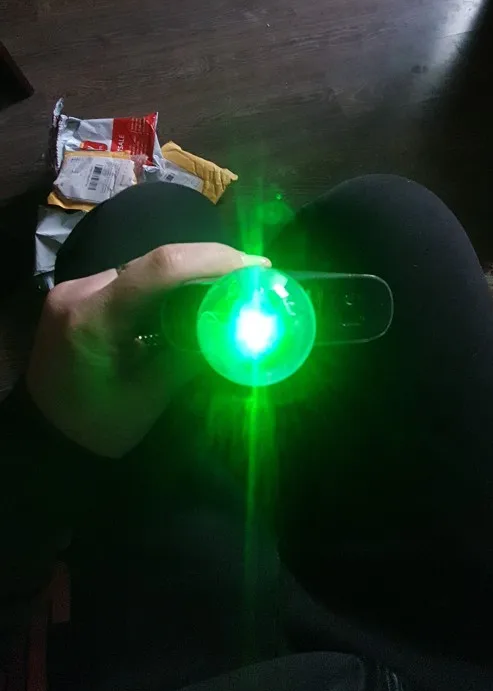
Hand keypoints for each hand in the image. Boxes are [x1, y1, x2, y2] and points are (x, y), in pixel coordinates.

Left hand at [27, 244, 269, 457]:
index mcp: (94, 320)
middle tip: (253, 275)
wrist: (41, 432)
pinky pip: (131, 278)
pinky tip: (192, 295)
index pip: (159, 269)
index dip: (212, 259)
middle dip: (209, 263)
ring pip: (144, 267)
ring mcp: (75, 288)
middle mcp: (80, 292)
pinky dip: (165, 284)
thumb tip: (236, 332)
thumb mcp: (146, 401)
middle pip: (154, 262)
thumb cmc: (92, 427)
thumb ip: (188, 361)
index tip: (254, 266)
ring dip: (189, 272)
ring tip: (231, 284)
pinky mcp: (78, 293)